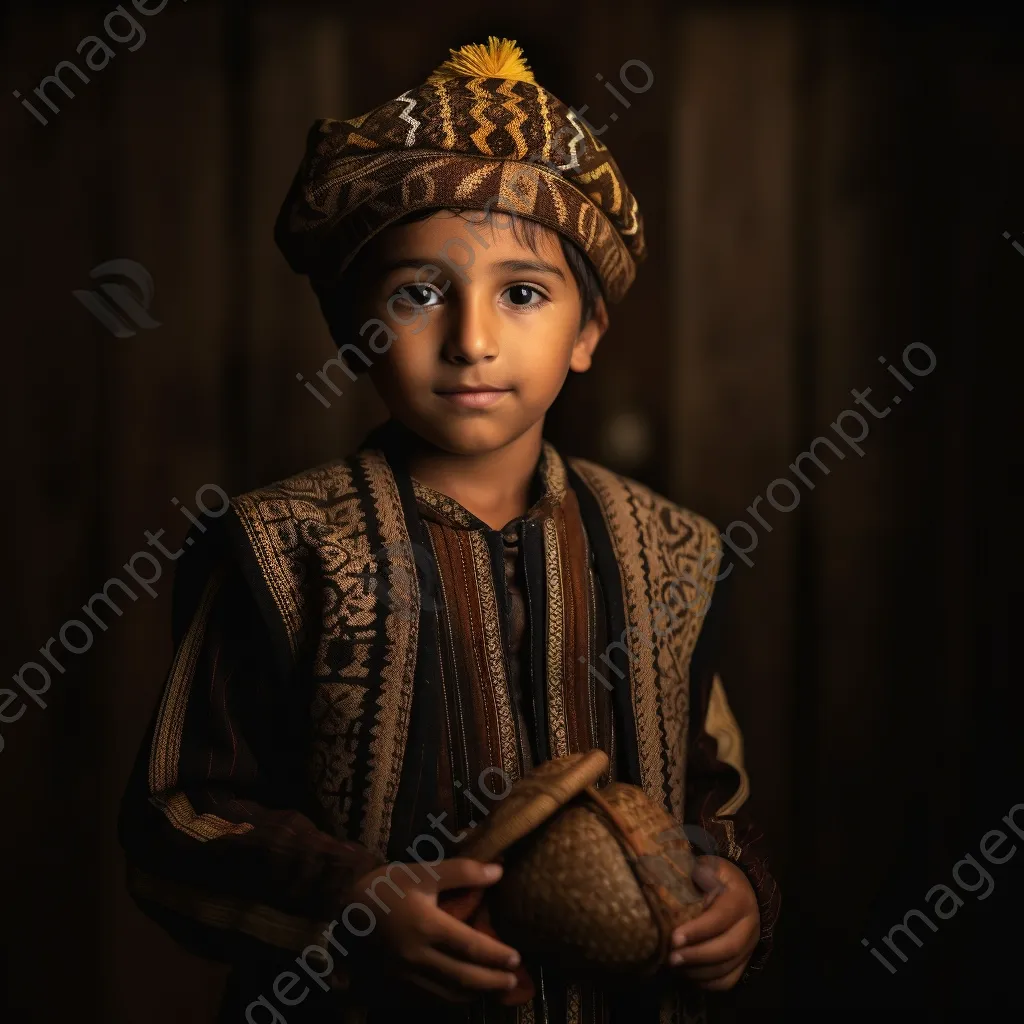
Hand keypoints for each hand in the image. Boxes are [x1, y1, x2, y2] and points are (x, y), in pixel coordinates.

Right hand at [351, 858, 520, 1002]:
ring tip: (493, 990)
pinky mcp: (393, 983)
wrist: (343, 907)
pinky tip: (462, 994)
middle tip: (512, 981)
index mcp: (426, 926)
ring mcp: (403, 974)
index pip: (470, 946)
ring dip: (474, 994)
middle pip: (462, 977)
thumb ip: (462, 872)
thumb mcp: (424, 871)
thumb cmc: (387, 885)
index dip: (496, 954)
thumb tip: (498, 870)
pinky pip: (428, 998)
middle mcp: (416, 956)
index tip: (516, 958)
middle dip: (491, 982)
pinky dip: (450, 999)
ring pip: (446, 994)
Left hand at [668, 855, 758, 990]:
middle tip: (671, 959)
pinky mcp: (745, 961)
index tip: (674, 938)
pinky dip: (708, 984)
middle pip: (727, 948)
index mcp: (740, 899)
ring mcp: (750, 946)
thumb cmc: (716, 877)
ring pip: (728, 968)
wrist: (742, 889)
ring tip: (674, 968)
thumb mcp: (708, 867)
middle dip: (697, 956)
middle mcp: (750, 926)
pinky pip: (729, 980)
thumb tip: (665, 877)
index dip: (698, 930)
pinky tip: (688, 977)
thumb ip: (694, 874)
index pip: (721, 918)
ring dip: (699, 972)